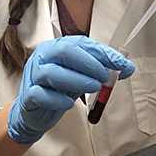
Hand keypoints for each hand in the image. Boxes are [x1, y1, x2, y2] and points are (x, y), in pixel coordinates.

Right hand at [8, 35, 134, 143]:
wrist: (36, 111)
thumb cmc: (60, 88)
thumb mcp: (82, 76)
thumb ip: (101, 70)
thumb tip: (127, 67)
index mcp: (57, 47)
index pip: (81, 43)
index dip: (102, 52)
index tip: (121, 63)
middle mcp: (44, 56)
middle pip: (64, 51)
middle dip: (88, 63)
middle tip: (104, 76)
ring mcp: (33, 75)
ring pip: (51, 72)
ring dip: (77, 80)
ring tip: (94, 87)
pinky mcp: (28, 95)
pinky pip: (40, 94)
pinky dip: (57, 99)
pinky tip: (70, 104)